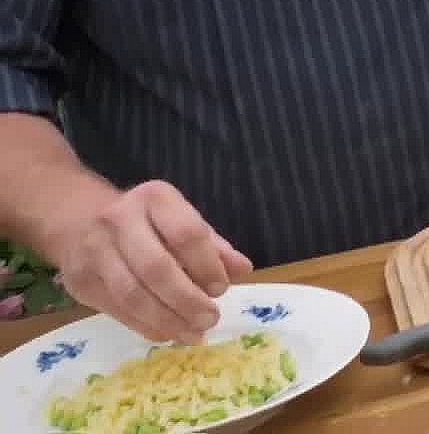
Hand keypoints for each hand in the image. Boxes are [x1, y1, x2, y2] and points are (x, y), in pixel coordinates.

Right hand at [48, 180, 251, 344]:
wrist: (80, 221)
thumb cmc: (148, 222)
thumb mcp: (183, 221)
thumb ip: (214, 246)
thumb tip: (243, 270)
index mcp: (155, 199)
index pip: (186, 234)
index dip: (207, 266)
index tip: (221, 290)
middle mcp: (119, 220)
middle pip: (156, 268)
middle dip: (187, 300)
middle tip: (210, 320)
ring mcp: (94, 251)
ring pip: (132, 294)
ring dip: (167, 320)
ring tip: (193, 334)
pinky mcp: (79, 281)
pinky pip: (116, 310)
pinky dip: (146, 326)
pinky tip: (168, 334)